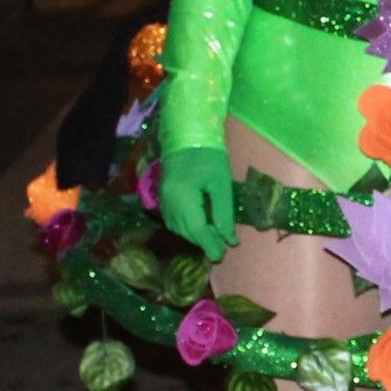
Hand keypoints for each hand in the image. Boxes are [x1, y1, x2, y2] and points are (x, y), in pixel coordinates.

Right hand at [160, 146, 237, 261]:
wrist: (186, 135)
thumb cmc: (208, 155)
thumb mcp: (221, 182)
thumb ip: (223, 211)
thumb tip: (227, 237)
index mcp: (182, 199)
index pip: (196, 230)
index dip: (210, 244)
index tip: (222, 255)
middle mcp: (168, 204)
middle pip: (186, 231)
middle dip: (204, 242)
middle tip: (223, 249)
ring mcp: (163, 201)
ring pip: (179, 228)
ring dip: (196, 236)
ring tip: (214, 239)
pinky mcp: (163, 198)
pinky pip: (174, 220)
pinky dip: (187, 228)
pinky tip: (200, 227)